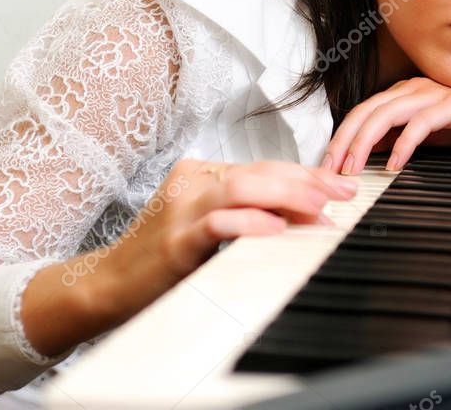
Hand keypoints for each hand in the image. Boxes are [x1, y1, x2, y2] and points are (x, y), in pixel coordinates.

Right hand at [97, 158, 359, 320]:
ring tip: (320, 207)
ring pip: (243, 187)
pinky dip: (251, 223)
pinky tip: (277, 228)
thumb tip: (308, 211)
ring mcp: (181, 209)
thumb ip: (249, 212)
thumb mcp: (208, 225)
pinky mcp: (175, 240)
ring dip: (288, 195)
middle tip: (342, 192)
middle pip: (259, 171)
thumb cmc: (163, 256)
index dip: (305, 173)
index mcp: (201, 173)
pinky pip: (218, 223)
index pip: (264, 166)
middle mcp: (192, 181)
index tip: (340, 183)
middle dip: (306, 180)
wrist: (108, 283)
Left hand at [321, 76, 450, 175]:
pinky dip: (404, 143)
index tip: (327, 165)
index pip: (361, 113)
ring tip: (354, 169)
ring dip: (365, 143)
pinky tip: (395, 164)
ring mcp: (432, 94)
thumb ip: (398, 137)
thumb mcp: (426, 133)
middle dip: (343, 142)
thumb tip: (367, 154)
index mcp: (402, 94)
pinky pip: (421, 123)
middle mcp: (412, 89)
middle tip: (330, 170)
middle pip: (365, 113)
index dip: (340, 138)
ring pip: (386, 115)